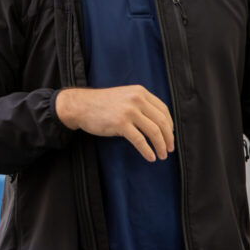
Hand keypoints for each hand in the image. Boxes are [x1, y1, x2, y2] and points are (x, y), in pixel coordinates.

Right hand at [55, 86, 173, 161]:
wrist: (80, 105)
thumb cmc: (102, 104)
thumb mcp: (124, 96)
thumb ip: (140, 104)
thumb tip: (158, 122)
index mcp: (140, 92)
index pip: (163, 109)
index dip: (170, 125)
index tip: (170, 135)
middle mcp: (137, 99)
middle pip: (162, 121)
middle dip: (168, 138)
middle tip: (169, 149)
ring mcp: (129, 111)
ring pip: (154, 131)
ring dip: (161, 146)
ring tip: (162, 155)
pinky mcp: (120, 123)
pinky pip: (140, 140)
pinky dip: (147, 151)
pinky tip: (150, 157)